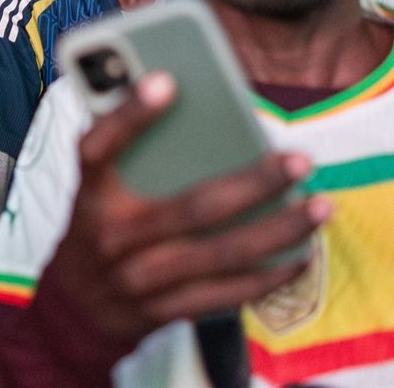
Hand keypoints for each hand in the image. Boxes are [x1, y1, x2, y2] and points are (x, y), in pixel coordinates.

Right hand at [37, 73, 326, 344]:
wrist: (74, 309)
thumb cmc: (98, 227)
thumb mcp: (97, 189)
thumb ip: (127, 153)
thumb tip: (187, 102)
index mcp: (91, 194)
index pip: (99, 148)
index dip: (129, 115)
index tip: (167, 80)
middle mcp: (112, 237)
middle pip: (193, 208)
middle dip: (255, 183)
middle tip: (299, 160)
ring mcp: (139, 280)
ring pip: (222, 254)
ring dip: (279, 231)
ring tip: (319, 206)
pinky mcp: (164, 312)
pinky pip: (227, 294)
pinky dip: (269, 276)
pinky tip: (300, 254)